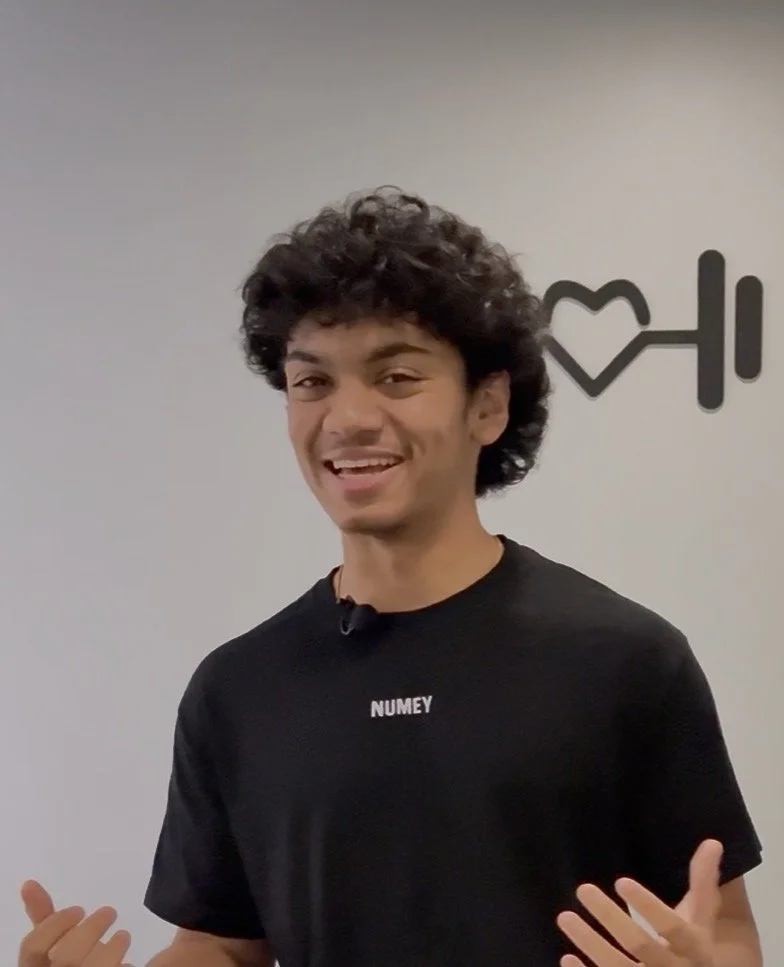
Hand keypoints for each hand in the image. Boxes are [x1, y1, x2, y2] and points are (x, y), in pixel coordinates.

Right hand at [19, 880, 132, 966]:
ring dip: (113, 948)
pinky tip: (127, 962)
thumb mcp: (52, 942)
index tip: (79, 909)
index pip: (33, 947)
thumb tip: (29, 884)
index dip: (55, 924)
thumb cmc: (66, 961)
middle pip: (68, 957)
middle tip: (110, 912)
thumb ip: (44, 917)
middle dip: (92, 930)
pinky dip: (125, 966)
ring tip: (123, 936)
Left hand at [556, 839, 722, 966]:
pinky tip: (567, 957)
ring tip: (564, 917)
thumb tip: (713, 842)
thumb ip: (703, 885)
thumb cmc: (694, 954)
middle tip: (583, 889)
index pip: (674, 928)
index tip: (621, 881)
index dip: (648, 906)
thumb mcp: (702, 923)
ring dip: (589, 943)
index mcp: (697, 950)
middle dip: (610, 917)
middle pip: (641, 945)